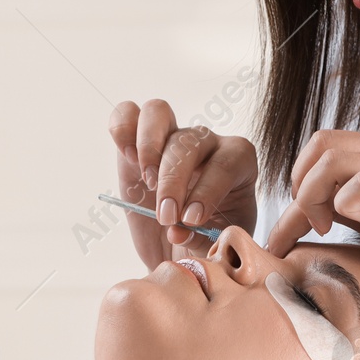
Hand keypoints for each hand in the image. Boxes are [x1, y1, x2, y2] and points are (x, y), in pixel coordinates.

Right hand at [109, 99, 258, 268]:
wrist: (179, 247)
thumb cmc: (205, 241)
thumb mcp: (215, 247)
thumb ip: (202, 240)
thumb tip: (178, 231)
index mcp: (238, 162)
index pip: (226, 163)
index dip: (208, 190)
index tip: (191, 220)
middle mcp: (205, 141)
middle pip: (189, 140)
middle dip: (174, 181)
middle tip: (166, 217)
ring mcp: (170, 136)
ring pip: (158, 112)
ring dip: (149, 147)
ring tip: (147, 183)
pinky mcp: (136, 142)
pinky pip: (127, 114)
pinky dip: (122, 129)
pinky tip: (127, 159)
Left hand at [265, 129, 359, 313]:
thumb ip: (354, 206)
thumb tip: (310, 213)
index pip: (325, 143)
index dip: (300, 176)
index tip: (298, 216)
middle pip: (321, 142)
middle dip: (299, 182)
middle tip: (307, 220)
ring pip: (331, 159)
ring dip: (312, 195)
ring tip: (323, 228)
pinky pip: (359, 184)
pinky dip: (340, 205)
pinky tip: (345, 229)